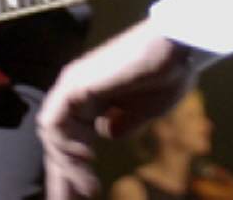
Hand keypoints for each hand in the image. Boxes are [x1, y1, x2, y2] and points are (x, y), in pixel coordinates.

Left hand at [38, 19, 195, 199]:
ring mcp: (73, 85)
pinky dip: (65, 145)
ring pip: (55, 135)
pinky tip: (84, 160)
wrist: (177, 47)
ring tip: (87, 188)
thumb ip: (123, 124)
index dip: (75, 172)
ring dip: (67, 166)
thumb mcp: (145, 111)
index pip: (74, 141)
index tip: (84, 195)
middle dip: (64, 176)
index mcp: (94, 98)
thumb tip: (107, 134)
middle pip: (60, 142)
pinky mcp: (74, 83)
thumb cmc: (168, 72)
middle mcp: (78, 91)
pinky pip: (55, 123)